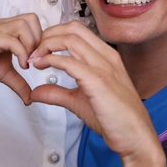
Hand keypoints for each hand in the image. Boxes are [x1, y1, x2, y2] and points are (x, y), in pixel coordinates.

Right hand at [0, 14, 42, 102]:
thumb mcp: (5, 73)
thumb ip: (19, 83)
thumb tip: (30, 99)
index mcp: (11, 30)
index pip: (35, 23)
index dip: (41, 40)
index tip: (38, 60)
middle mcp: (6, 25)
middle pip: (33, 19)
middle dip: (38, 39)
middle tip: (34, 59)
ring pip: (25, 25)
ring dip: (31, 45)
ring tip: (27, 62)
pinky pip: (13, 40)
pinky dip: (22, 53)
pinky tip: (21, 66)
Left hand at [28, 21, 161, 161]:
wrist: (135, 138)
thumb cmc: (115, 120)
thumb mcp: (79, 102)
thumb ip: (57, 93)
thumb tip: (36, 92)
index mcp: (105, 56)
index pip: (76, 30)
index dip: (52, 35)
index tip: (37, 49)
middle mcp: (106, 56)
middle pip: (71, 29)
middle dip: (46, 35)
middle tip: (31, 51)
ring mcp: (104, 67)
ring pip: (70, 39)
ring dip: (46, 45)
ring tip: (33, 58)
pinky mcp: (98, 81)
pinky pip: (70, 62)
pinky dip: (51, 60)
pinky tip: (41, 66)